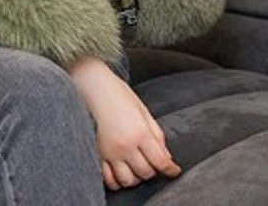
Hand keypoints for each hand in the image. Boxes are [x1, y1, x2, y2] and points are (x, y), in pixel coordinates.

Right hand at [67, 57, 181, 189]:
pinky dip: (117, 181)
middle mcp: (125, 146)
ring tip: (137, 166)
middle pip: (146, 173)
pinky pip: (109, 179)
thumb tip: (166, 156)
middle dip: (153, 170)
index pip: (160, 161)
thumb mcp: (143, 110)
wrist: (93, 87)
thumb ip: (156, 134)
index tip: (174, 170)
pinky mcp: (98, 154)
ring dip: (136, 177)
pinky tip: (122, 171)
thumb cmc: (118, 94)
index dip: (170, 169)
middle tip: (153, 161)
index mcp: (140, 133)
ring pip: (128, 181)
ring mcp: (110, 152)